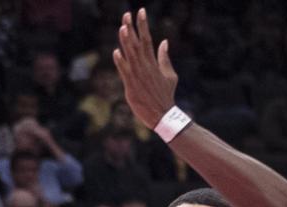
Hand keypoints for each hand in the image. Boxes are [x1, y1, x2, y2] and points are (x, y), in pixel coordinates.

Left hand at [113, 9, 178, 129]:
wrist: (163, 115)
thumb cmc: (165, 95)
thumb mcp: (169, 75)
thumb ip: (164, 58)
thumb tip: (164, 41)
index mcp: (153, 63)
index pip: (148, 39)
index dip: (143, 25)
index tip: (141, 11)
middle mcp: (145, 67)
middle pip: (137, 44)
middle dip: (132, 28)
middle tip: (127, 14)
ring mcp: (138, 76)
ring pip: (130, 55)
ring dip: (126, 42)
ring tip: (122, 27)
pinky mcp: (132, 86)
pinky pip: (124, 72)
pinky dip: (120, 62)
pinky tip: (116, 52)